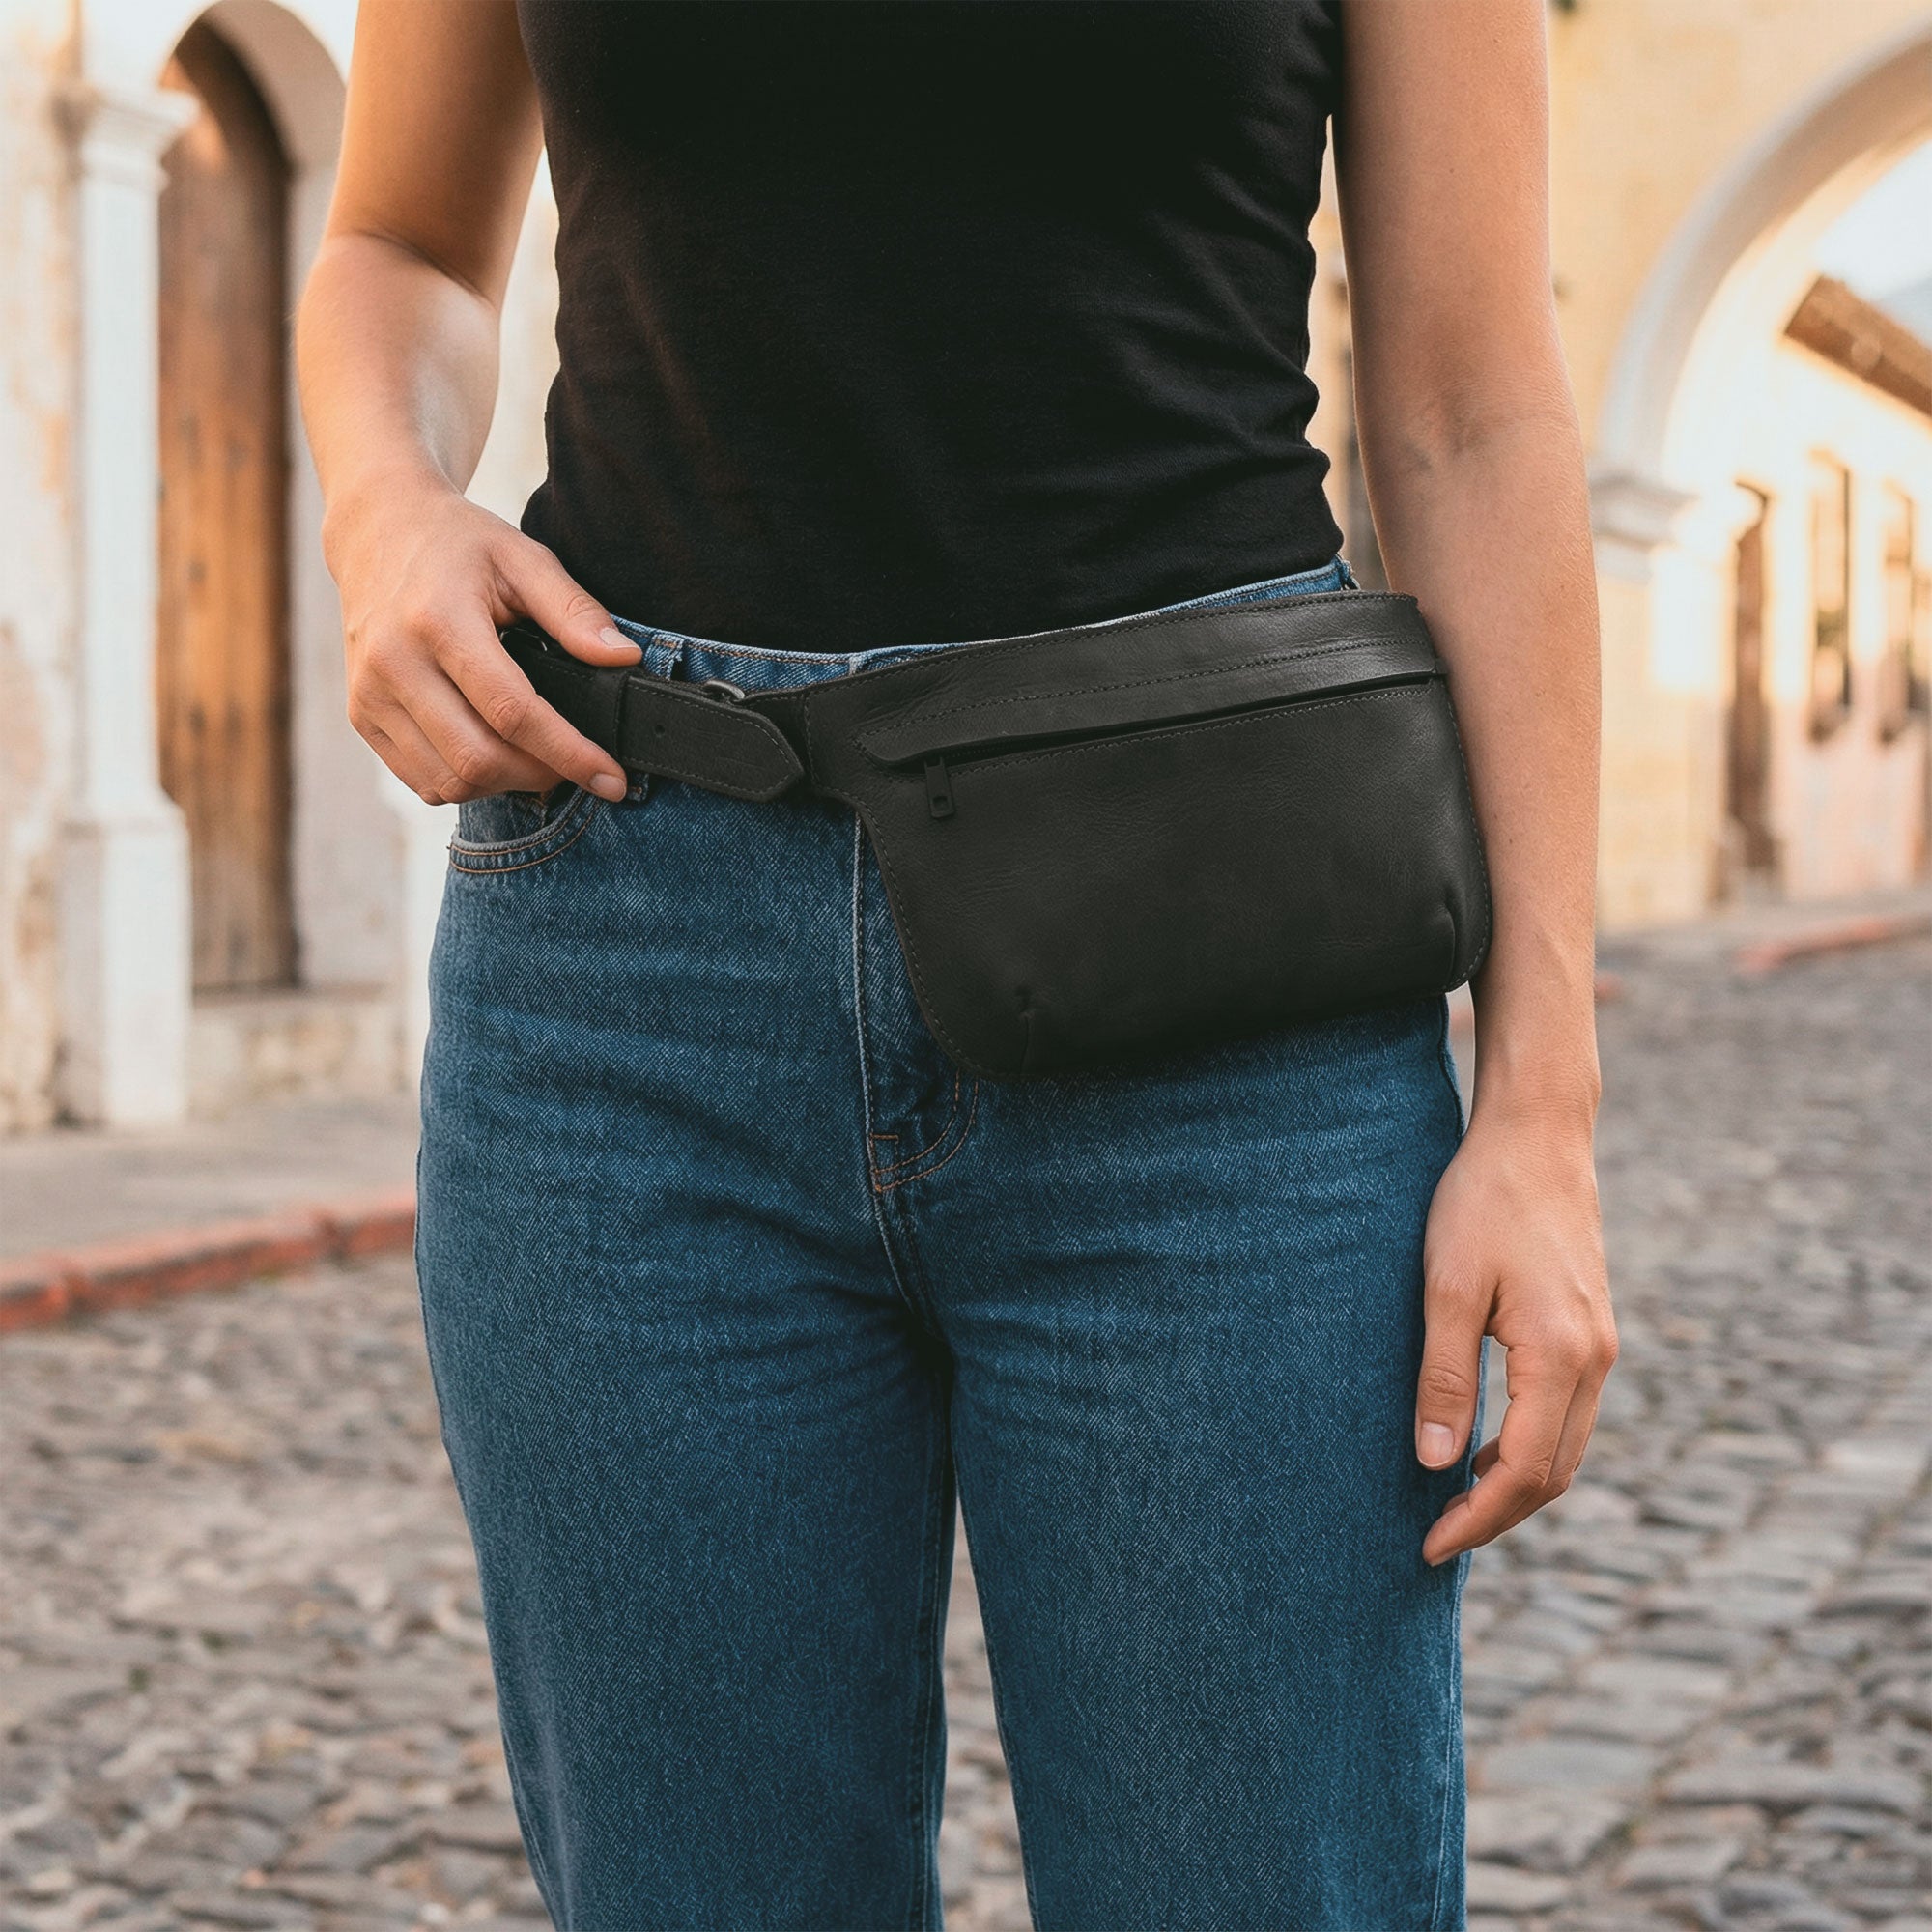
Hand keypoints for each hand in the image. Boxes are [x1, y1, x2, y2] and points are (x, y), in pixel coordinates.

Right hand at [324, 470, 641, 805]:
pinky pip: (422, 781)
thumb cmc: (457, 544)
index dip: (569, 754)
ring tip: (536, 757)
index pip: (513, 712)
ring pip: (450, 782)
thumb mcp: (523, 558)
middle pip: (478, 759)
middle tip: (576, 764)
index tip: (611, 779)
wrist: (377, 530)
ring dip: (505, 784)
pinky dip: (467, 782)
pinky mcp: (360, 716)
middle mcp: (394, 663)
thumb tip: (624, 659)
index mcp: (438, 621)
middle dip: (541, 775)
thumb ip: (575, 610)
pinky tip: (493, 753)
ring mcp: (369, 694)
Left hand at [1414, 1099, 1616, 1564]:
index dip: (1478, 1520)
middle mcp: (1596, 1361)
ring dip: (1516, 1486)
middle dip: (1497, 1515)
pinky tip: (1484, 1447)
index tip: (1429, 1547)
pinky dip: (1531, 1447)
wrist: (1537, 1136)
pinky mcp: (1592, 1330)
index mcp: (1561, 1356)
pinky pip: (1568, 1414)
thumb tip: (1436, 1464)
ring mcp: (1601, 1346)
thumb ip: (1444, 1377)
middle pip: (1555, 1474)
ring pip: (1567, 1448)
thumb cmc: (1482, 1201)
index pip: (1526, 1473)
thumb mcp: (1446, 1287)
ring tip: (1453, 1504)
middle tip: (1435, 1537)